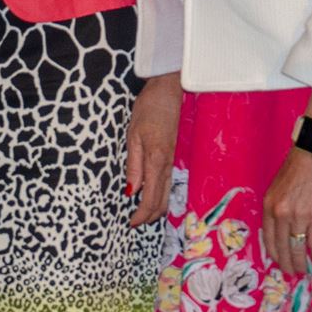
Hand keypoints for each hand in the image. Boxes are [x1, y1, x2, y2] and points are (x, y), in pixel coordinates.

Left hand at [125, 72, 183, 225]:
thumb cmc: (150, 107)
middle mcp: (171, 165)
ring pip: (170, 194)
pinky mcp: (181, 156)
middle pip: (163, 202)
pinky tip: (158, 195)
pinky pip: (174, 183)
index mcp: (157, 161)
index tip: (132, 223)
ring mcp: (179, 161)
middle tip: (137, 222)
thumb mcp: (133, 135)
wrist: (172, 88)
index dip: (141, 215)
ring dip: (158, 207)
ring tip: (145, 212)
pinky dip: (166, 195)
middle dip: (150, 216)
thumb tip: (130, 192)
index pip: (150, 199)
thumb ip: (133, 165)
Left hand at [260, 146, 311, 277]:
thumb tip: (287, 225)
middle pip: (281, 246)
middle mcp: (280, 213)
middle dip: (286, 263)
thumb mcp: (280, 185)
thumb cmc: (300, 164)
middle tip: (291, 273)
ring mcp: (298, 216)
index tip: (277, 262)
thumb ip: (281, 205)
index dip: (273, 252)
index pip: (268, 236)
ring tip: (304, 272)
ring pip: (297, 247)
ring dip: (301, 263)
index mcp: (269, 204)